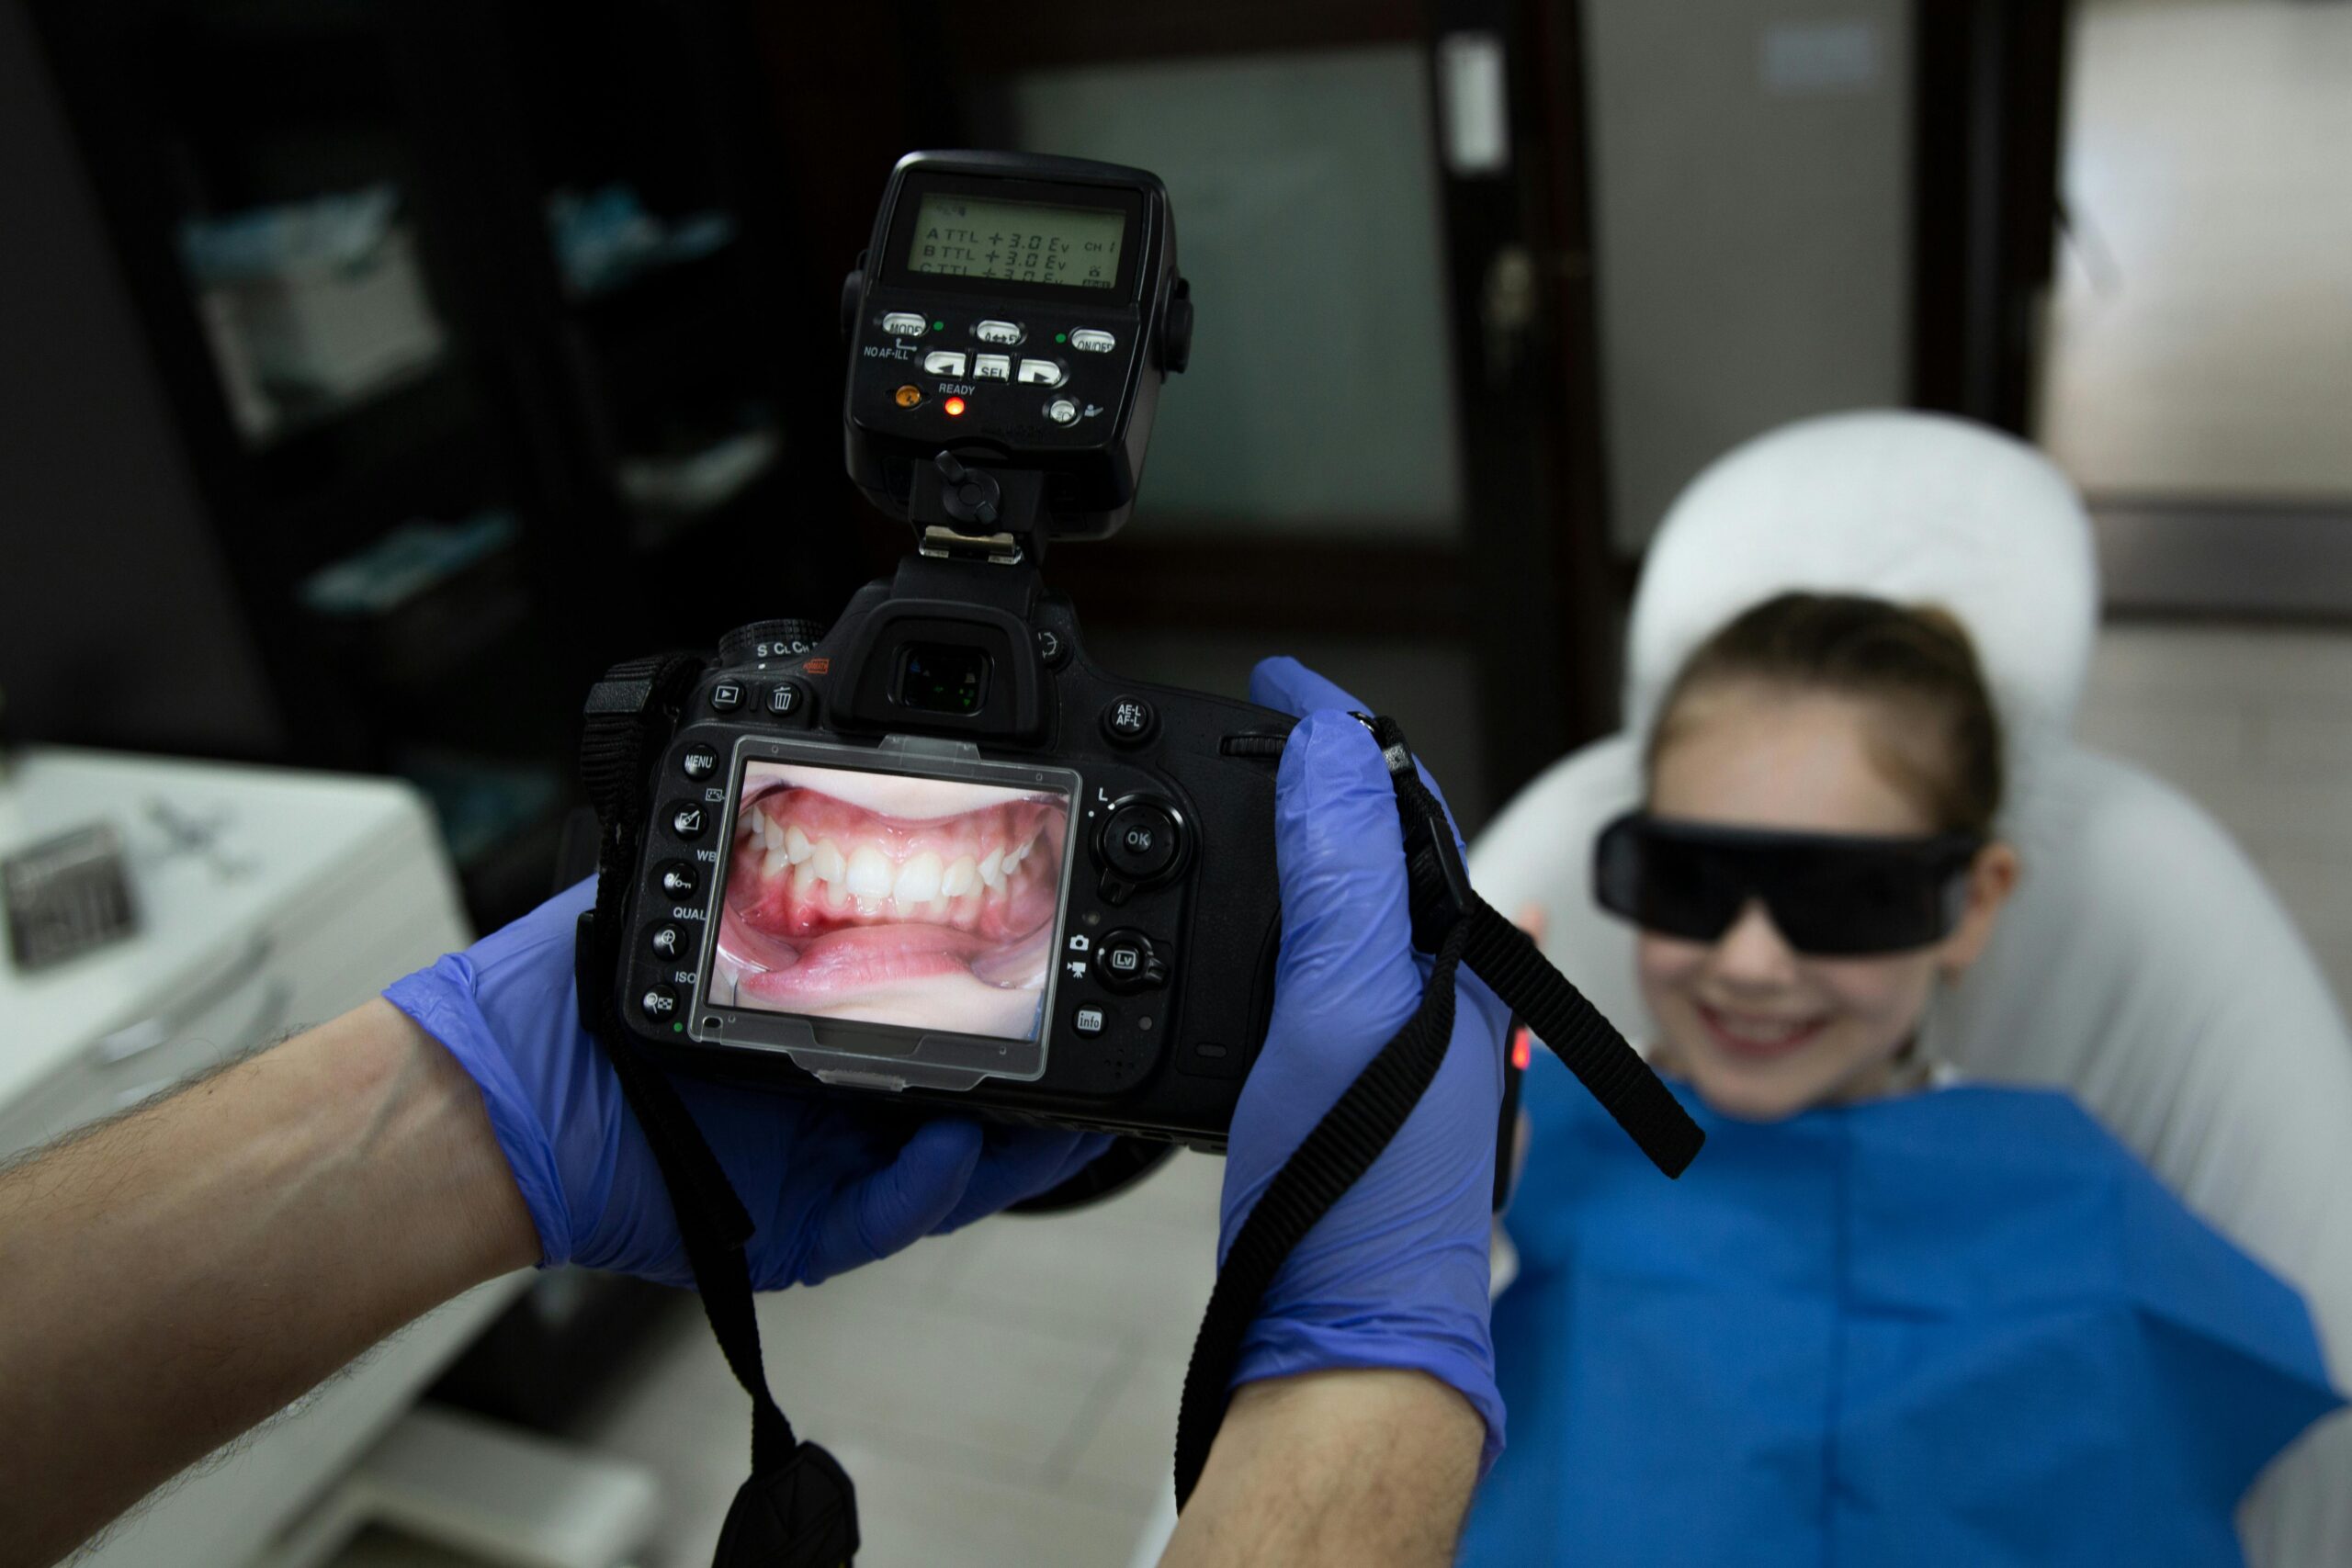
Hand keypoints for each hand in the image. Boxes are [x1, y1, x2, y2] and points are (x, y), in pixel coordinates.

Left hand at [386, 879, 1109, 1288]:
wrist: (504, 1106)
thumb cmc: (573, 1010)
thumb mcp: (684, 917)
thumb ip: (756, 872)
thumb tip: (806, 775)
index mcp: (813, 1038)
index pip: (930, 1030)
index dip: (997, 1017)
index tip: (1046, 983)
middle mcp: (827, 1110)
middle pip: (963, 1108)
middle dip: (1038, 1090)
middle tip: (1091, 1062)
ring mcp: (819, 1172)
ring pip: (947, 1172)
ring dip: (1010, 1144)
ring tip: (1056, 1111)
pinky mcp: (799, 1231)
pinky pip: (885, 1216)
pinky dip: (928, 1185)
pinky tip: (955, 1144)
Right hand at [1222, 657, 1510, 1464]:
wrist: (1345, 1331)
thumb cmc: (1363, 1193)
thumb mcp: (1343, 1006)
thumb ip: (1343, 878)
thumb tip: (1335, 749)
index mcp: (1452, 954)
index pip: (1401, 802)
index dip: (1339, 730)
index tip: (1281, 681)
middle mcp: (1439, 990)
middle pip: (1383, 849)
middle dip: (1331, 775)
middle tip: (1265, 726)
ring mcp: (1400, 1040)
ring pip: (1358, 910)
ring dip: (1315, 846)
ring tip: (1262, 798)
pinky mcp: (1354, 1084)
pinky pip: (1328, 976)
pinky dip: (1291, 931)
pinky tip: (1267, 936)